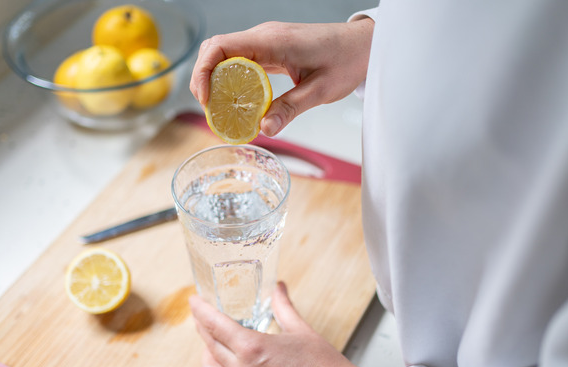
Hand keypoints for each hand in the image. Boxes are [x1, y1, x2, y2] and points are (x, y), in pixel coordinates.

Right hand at [189, 19, 373, 136]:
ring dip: (215, 78)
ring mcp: (266, 41)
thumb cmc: (346, 61)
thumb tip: (265, 129)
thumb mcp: (320, 90)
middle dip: (204, 78)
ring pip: (225, 54)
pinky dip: (231, 78)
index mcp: (273, 41)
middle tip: (210, 110)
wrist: (364, 45)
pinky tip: (236, 99)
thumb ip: (290, 109)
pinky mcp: (270, 49)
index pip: (221, 47)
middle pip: (216, 49)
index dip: (203, 72)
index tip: (205, 99)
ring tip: (219, 108)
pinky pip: (241, 59)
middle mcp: (264, 36)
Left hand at [189, 282, 386, 366]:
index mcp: (253, 348)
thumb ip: (283, 306)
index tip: (194, 301)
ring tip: (214, 346)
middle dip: (202, 328)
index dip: (200, 310)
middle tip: (203, 318)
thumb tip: (277, 288)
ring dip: (207, 356)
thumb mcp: (300, 329)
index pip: (214, 324)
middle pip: (208, 345)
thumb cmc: (324, 366)